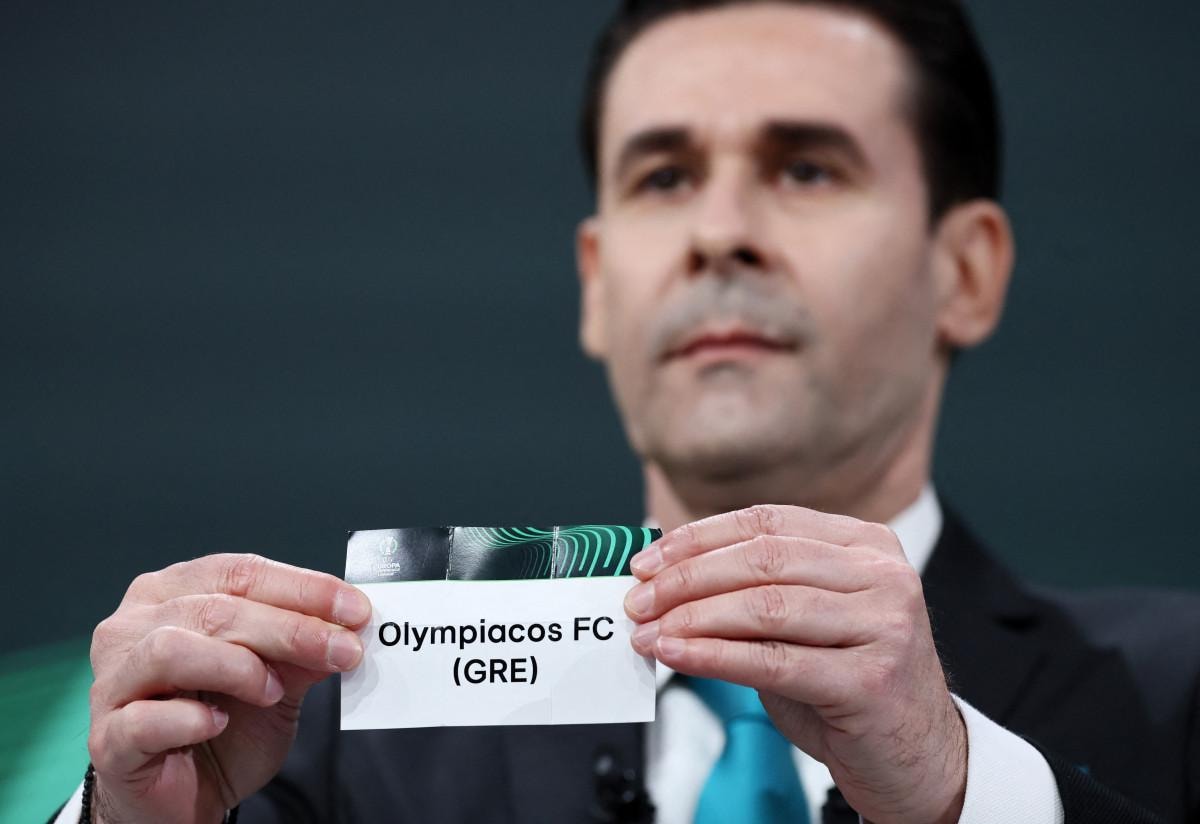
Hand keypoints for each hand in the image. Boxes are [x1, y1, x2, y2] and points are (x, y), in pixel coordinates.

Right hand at [87, 553, 371, 823]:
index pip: (240, 573)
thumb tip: (350, 624)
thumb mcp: (277, 680)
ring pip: (171, 649)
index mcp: (174, 593)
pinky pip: (145, 718)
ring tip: (271, 692)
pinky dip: (190, 718)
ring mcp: (114, 680)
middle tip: (342, 649)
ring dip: (236, 666)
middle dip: (289, 628)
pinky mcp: (108, 737)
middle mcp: (134, 626)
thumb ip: (304, 649)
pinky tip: (218, 723)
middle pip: (214, 609)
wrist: (187, 797)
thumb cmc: (224, 725)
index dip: (303, 587)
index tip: (355, 608)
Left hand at [625, 506, 965, 823]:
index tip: (648, 561)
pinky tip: (678, 654)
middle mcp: (882, 576)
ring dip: (693, 618)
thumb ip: (755, 591)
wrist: (917, 759)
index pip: (767, 521)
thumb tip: (667, 582)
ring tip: (650, 632)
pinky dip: (714, 656)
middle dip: (687, 579)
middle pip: (763, 560)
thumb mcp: (807, 621)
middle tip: (639, 600)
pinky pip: (774, 660)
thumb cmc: (851, 685)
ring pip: (766, 606)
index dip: (698, 538)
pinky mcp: (872, 680)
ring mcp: (885, 626)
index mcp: (866, 545)